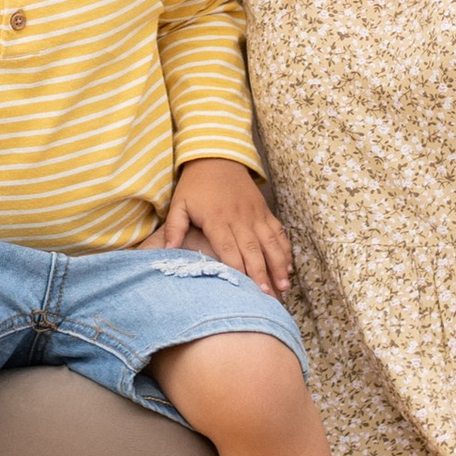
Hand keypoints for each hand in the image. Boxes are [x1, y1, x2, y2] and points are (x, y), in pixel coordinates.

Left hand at [150, 155, 291, 293]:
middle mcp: (239, 218)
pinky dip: (285, 249)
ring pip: (270, 243)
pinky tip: (289, 267)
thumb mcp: (179, 203)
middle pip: (253, 250)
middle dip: (263, 275)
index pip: (229, 249)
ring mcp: (254, 214)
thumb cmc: (196, 185)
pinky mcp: (264, 210)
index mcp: (217, 219)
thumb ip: (174, 228)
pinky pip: (278, 231)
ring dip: (279, 265)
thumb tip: (167, 252)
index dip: (240, 270)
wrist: (217, 157)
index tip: (247, 290)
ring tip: (284, 287)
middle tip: (269, 298)